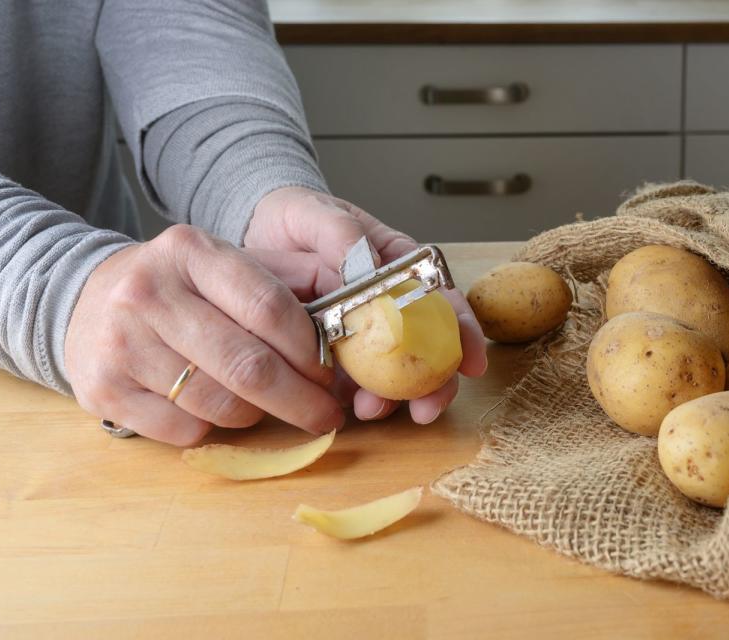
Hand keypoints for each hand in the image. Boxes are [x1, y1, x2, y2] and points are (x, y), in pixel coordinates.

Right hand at [64, 225, 342, 445]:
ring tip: (268, 408)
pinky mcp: (102, 390)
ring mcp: (120, 342)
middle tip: (325, 415)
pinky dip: (214, 429)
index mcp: (190, 251)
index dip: (310, 349)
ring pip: (219, 404)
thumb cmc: (178, 288)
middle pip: (248, 365)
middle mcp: (148, 292)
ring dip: (259, 416)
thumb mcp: (225, 264)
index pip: (269, 307)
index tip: (331, 373)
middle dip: (300, 399)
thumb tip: (356, 316)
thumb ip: (289, 281)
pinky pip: (184, 430)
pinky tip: (218, 412)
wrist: (85, 301)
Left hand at [245, 186, 487, 423]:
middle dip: (435, 383)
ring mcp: (364, 332)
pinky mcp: (335, 353)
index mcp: (399, 267)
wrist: (256, 234)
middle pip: (428, 347)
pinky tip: (347, 408)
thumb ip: (342, 232)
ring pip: (392, 372)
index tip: (472, 362)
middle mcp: (389, 303)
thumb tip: (367, 260)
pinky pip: (352, 381)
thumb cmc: (298, 218)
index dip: (464, 332)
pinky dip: (355, 399)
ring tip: (372, 410)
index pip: (444, 299)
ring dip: (392, 398)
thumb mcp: (316, 214)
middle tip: (427, 407)